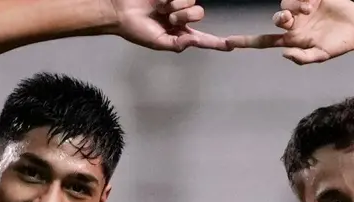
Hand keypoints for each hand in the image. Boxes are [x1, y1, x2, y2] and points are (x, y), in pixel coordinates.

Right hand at [108, 0, 229, 51]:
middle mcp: (182, 19)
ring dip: (177, 6)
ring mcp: (178, 4)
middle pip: (199, 15)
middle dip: (183, 16)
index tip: (232, 45)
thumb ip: (176, 44)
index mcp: (180, 35)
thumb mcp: (157, 43)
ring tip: (161, 8)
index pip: (203, 39)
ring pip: (193, 3)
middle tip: (167, 18)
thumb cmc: (136, 30)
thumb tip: (193, 41)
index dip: (218, 42)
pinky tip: (159, 0)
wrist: (120, 11)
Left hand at [226, 0, 353, 63]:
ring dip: (297, 5)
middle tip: (291, 18)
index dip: (246, 41)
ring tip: (313, 9)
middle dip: (282, 17)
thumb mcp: (322, 55)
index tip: (228, 42)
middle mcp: (294, 23)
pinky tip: (317, 2)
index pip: (264, 41)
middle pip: (277, 18)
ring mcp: (302, 9)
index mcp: (292, 39)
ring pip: (287, 2)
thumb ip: (304, 58)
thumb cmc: (340, 44)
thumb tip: (284, 54)